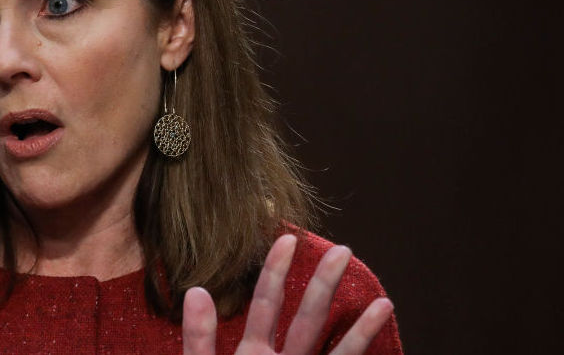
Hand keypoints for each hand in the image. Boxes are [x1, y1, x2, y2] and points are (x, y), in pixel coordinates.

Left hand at [182, 234, 394, 354]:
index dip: (276, 272)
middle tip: (341, 249)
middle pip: (307, 318)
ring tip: (383, 301)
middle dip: (324, 285)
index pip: (266, 305)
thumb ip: (199, 339)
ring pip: (332, 350)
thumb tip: (197, 289)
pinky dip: (360, 353)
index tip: (287, 238)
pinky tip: (378, 335)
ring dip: (357, 328)